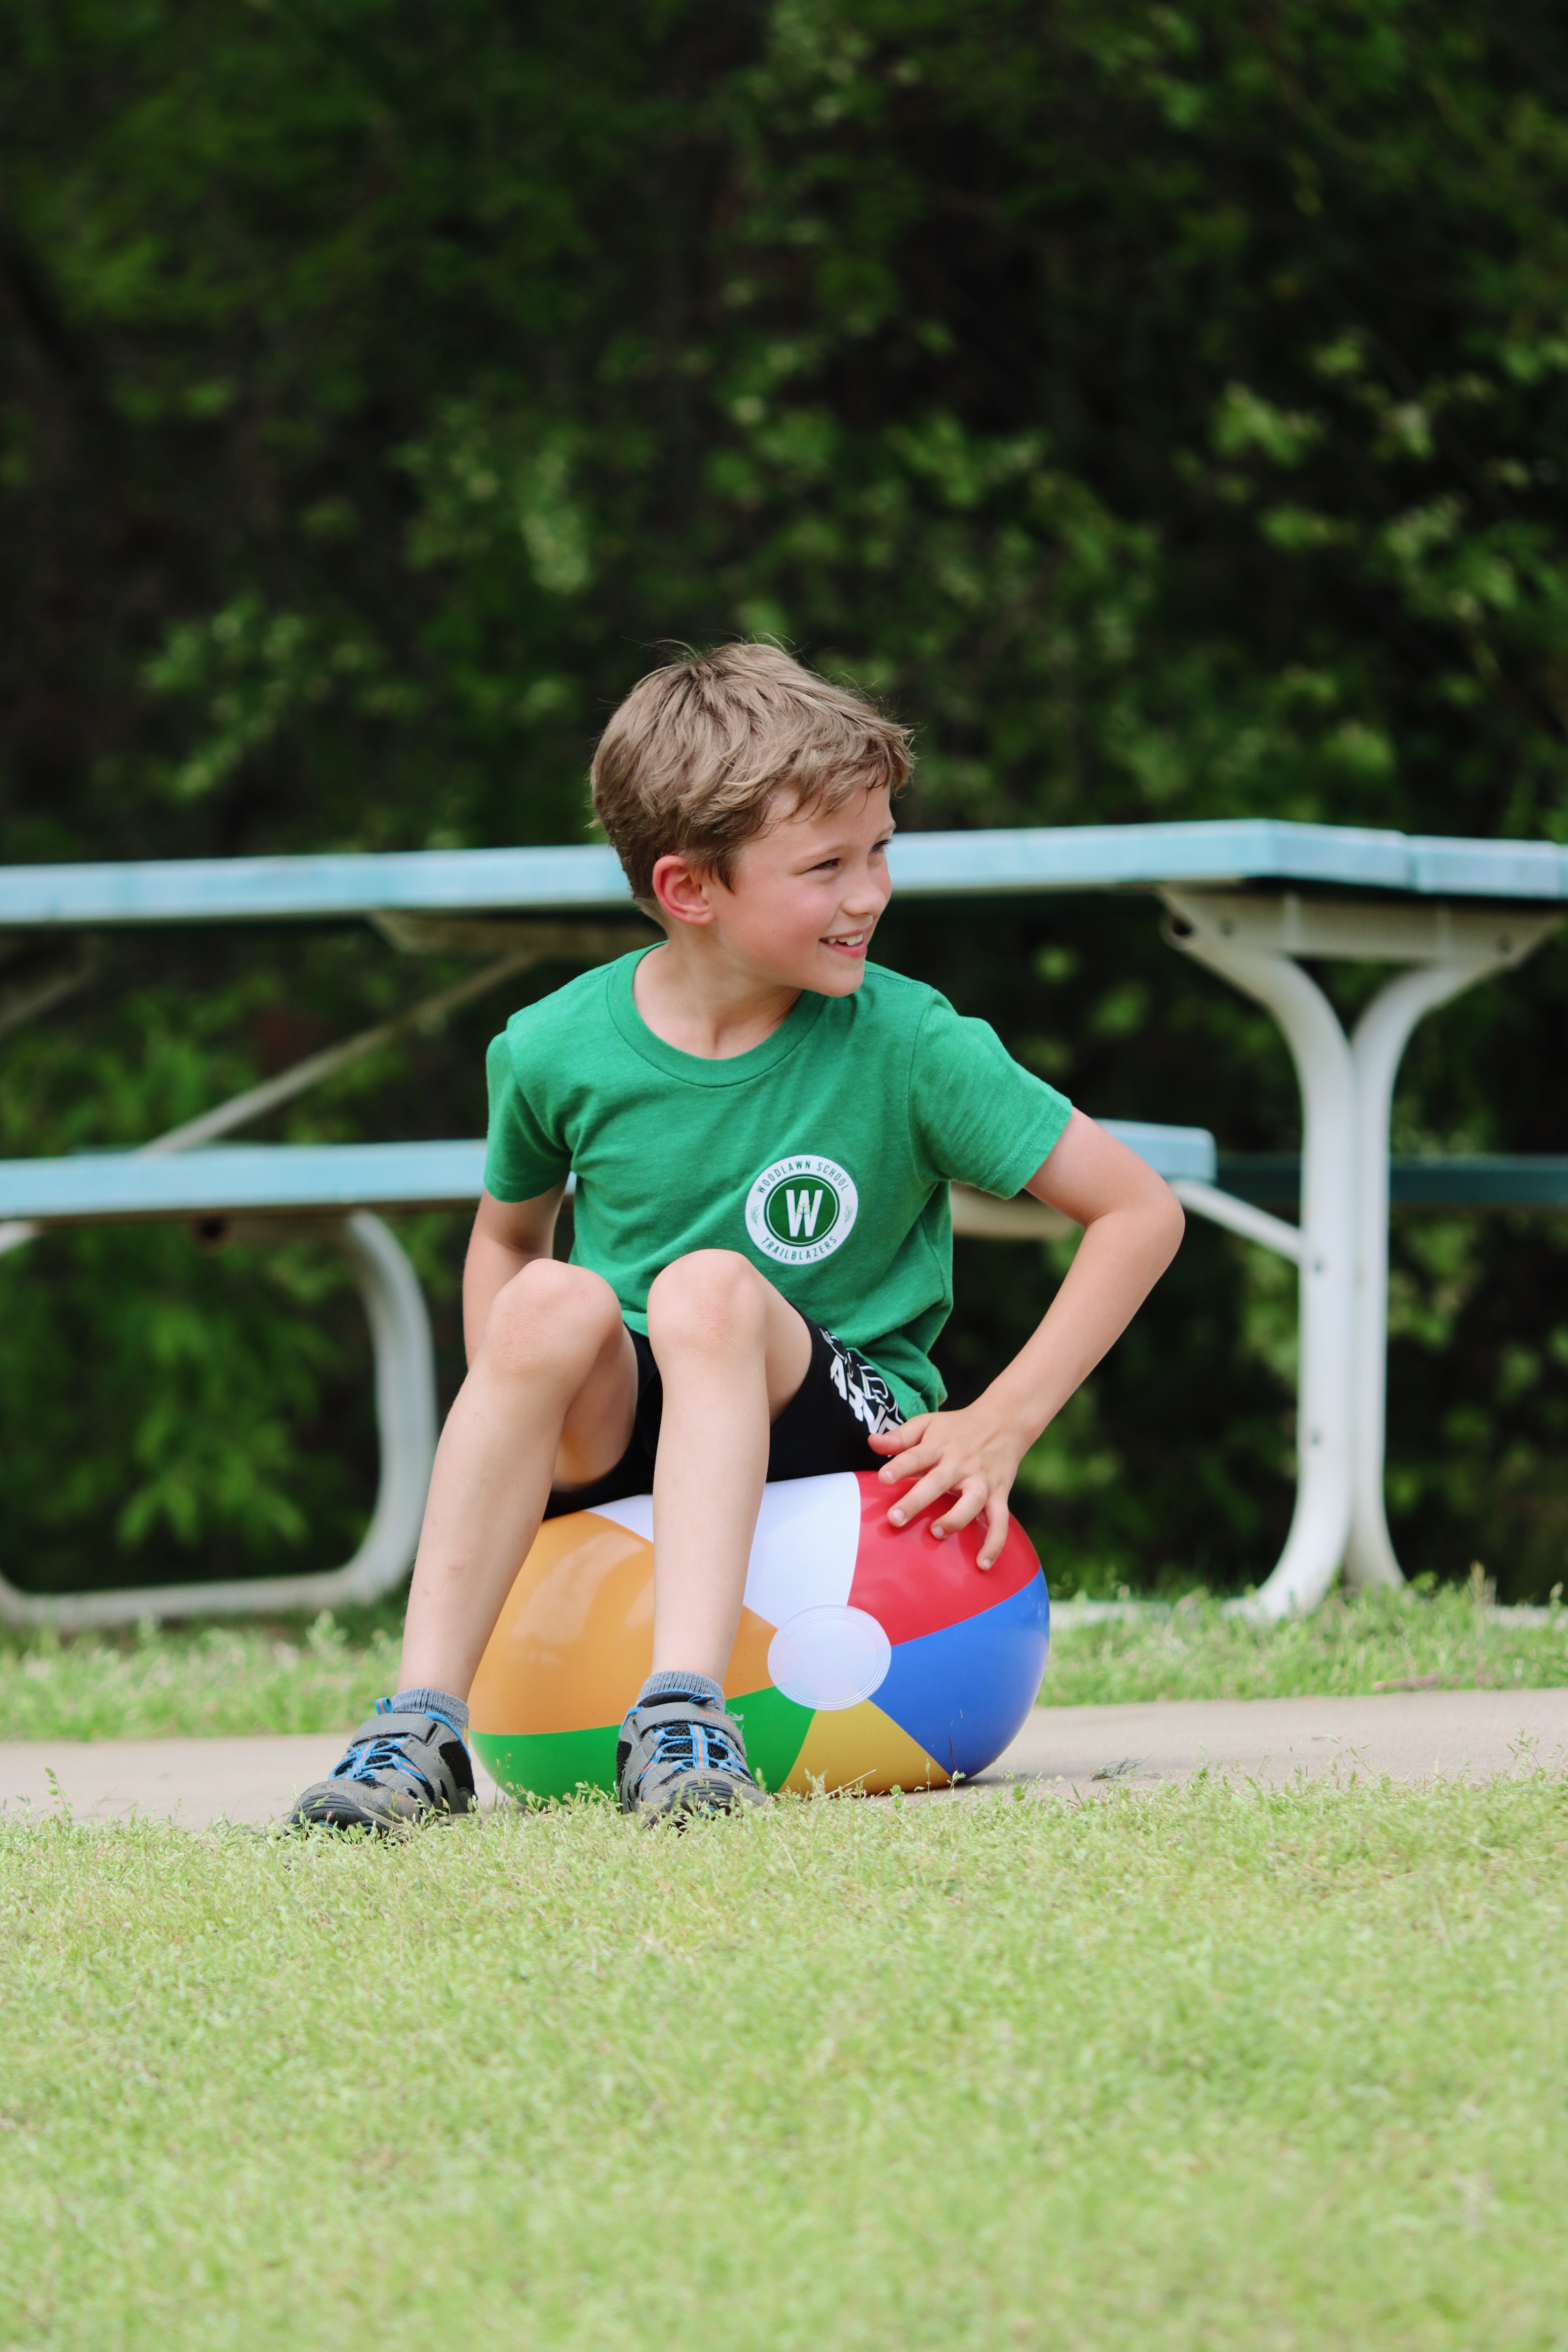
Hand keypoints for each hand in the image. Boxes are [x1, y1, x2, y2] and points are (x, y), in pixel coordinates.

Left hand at [865, 1403, 1029, 1570]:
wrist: (1004, 1421)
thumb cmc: (957, 1428)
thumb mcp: (927, 1424)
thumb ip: (899, 1437)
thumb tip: (871, 1442)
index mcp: (939, 1445)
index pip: (916, 1455)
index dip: (899, 1466)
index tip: (882, 1478)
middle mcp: (960, 1463)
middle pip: (938, 1482)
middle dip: (916, 1500)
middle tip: (895, 1519)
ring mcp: (981, 1480)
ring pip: (972, 1502)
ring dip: (955, 1519)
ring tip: (936, 1532)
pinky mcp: (999, 1494)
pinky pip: (1000, 1521)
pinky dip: (994, 1543)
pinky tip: (982, 1564)